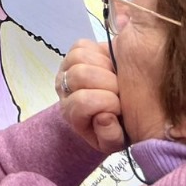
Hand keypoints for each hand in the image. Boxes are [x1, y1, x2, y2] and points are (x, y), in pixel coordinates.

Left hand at [56, 39, 123, 154]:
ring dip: (104, 65)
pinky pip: (82, 44)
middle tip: (120, 91)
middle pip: (80, 75)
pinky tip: (109, 65)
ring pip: (79, 56)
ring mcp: (67, 68)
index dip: (108, 103)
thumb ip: (110, 136)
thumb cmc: (117, 126)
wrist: (115, 107)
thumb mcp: (117, 141)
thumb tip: (104, 117)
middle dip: (109, 83)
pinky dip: (99, 51)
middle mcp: (64, 89)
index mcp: (72, 113)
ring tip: (115, 77)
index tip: (121, 109)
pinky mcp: (74, 53)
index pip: (83, 101)